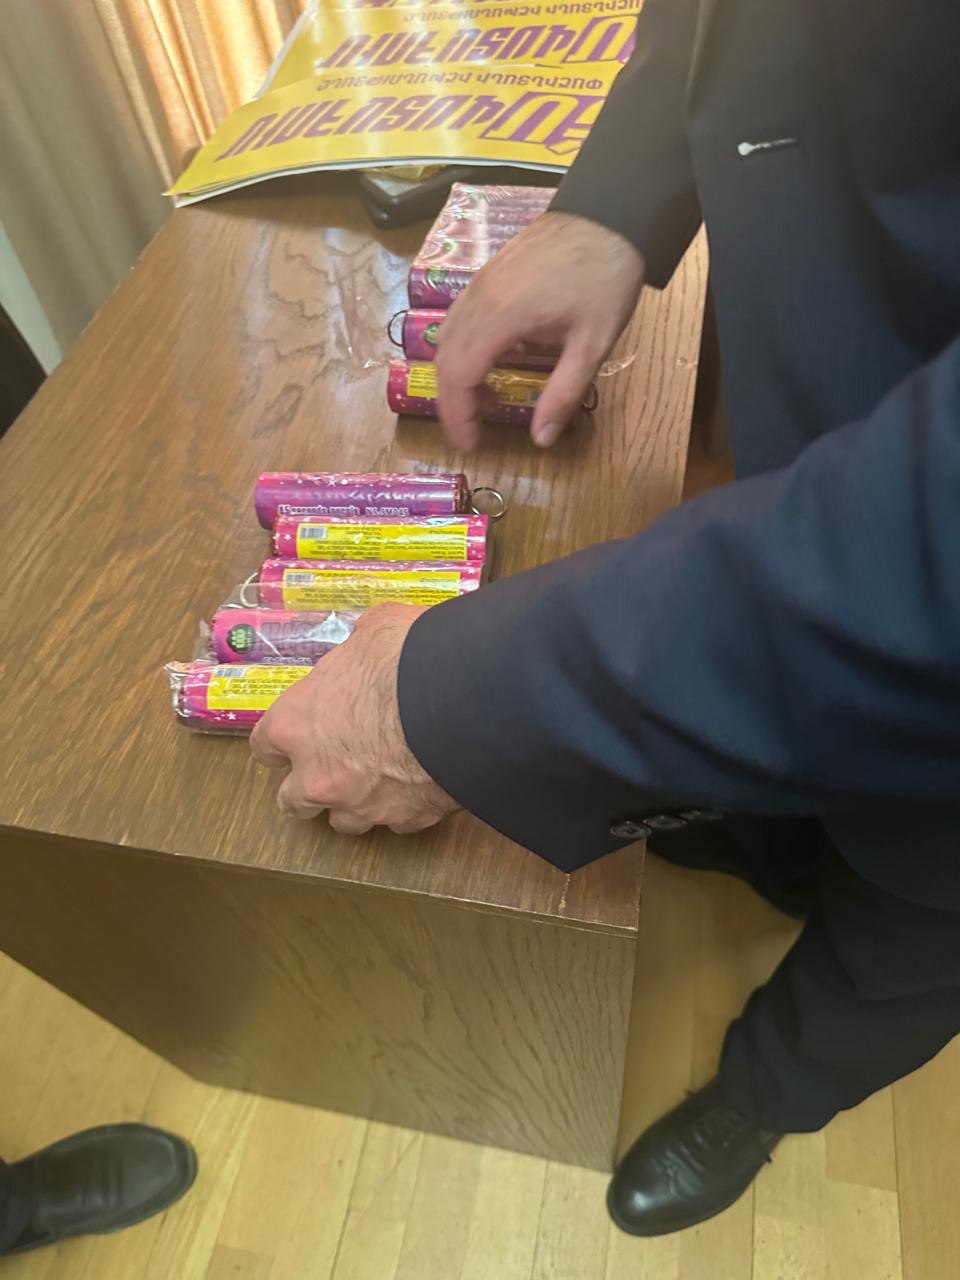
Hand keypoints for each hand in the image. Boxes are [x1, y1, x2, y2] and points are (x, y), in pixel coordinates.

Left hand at [250, 604, 458, 834]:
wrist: (466, 702)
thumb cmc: (409, 660)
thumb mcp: (374, 629)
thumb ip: (358, 648)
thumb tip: (368, 643)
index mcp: (297, 725)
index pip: (265, 747)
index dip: (280, 742)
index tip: (292, 738)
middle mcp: (318, 775)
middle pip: (293, 802)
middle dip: (306, 788)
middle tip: (329, 769)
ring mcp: (362, 804)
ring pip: (343, 823)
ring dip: (353, 804)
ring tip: (376, 782)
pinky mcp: (407, 820)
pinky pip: (397, 821)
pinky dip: (404, 807)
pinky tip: (421, 785)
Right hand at [435, 211, 644, 449]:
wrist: (610, 212)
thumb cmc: (606, 277)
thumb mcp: (594, 344)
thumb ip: (563, 394)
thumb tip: (541, 440)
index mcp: (501, 317)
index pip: (459, 376)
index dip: (458, 416)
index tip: (470, 445)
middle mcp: (479, 299)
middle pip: (444, 360)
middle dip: (452, 402)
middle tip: (474, 432)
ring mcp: (479, 282)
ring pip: (446, 338)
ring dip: (456, 376)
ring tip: (487, 401)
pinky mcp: (487, 274)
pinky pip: (459, 318)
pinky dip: (463, 349)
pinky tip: (494, 362)